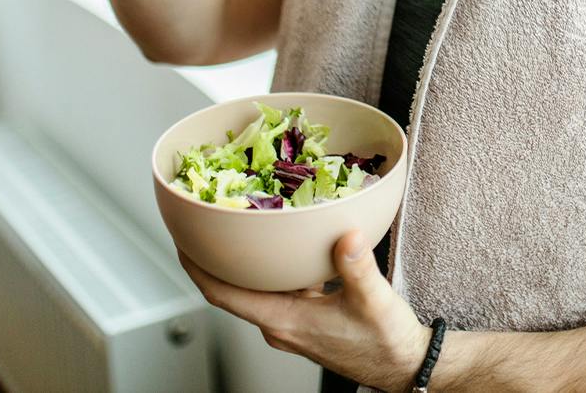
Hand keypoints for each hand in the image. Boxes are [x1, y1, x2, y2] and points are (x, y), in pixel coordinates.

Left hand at [177, 230, 430, 392]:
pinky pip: (279, 286)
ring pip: (257, 287)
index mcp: (285, 320)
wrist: (403, 365)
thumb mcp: (372, 301)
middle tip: (209, 219)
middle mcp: (281, 323)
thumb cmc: (385, 342)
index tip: (182, 240)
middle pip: (233, 288)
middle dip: (217, 256)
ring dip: (246, 260)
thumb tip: (346, 235)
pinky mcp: (307, 317)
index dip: (198, 268)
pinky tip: (290, 242)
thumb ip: (356, 267)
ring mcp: (293, 321)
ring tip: (244, 223)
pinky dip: (275, 264)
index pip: (224, 295)